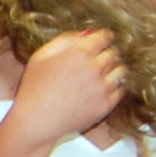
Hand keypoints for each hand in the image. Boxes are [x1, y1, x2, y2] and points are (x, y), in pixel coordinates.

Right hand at [11, 29, 127, 142]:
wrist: (36, 121)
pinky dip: (115, 86)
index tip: (102, 39)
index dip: (103, 37)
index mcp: (78, 53)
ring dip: (113, 69)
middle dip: (107, 52)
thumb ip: (64, 40)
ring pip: (121, 70)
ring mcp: (102, 88)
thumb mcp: (40, 56)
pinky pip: (121, 90)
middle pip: (114, 53)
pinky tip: (102, 88)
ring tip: (102, 73)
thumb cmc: (34, 88)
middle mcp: (95, 68)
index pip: (104, 37)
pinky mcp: (106, 105)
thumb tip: (86, 35)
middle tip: (99, 57)